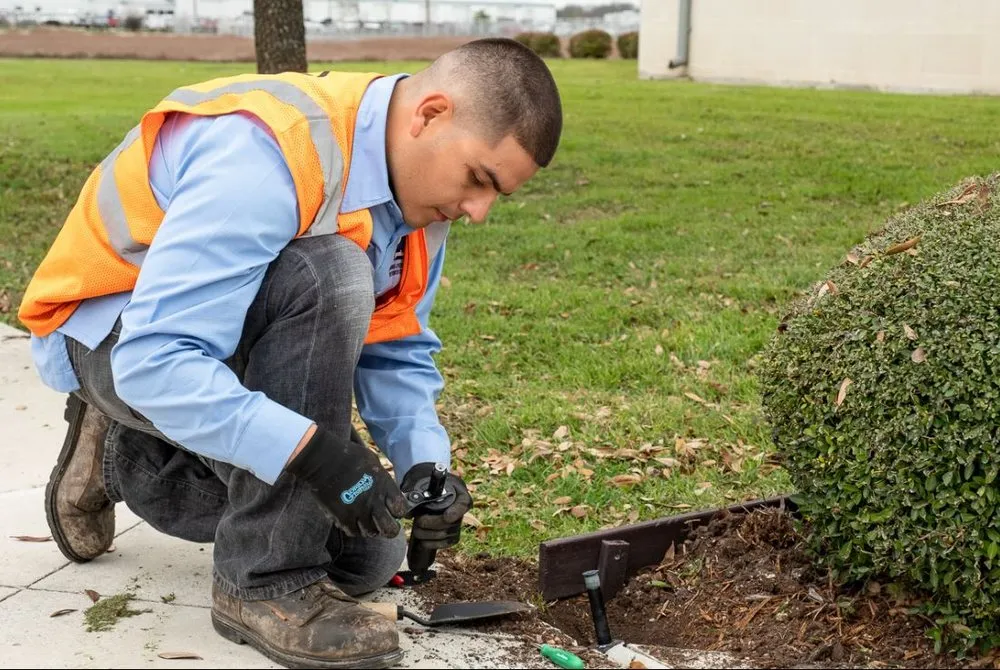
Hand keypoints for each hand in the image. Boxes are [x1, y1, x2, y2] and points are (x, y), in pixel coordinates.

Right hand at [285, 426, 406, 537]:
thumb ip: (383, 480)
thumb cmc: (349, 456)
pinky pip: (354, 532)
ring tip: (366, 520)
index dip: (398, 511)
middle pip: (390, 530)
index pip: (401, 509)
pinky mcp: (343, 517)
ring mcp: (359, 511)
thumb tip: (389, 490)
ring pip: (371, 533)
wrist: (324, 459)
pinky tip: (352, 519)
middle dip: (389, 529)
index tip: (393, 509)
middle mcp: (374, 502)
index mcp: (385, 486)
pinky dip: (355, 528)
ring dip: (370, 528)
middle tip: (383, 522)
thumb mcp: (374, 463)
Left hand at [400, 463, 472, 549]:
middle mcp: (460, 508)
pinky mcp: (452, 534)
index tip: (446, 517)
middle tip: (418, 521)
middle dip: (433, 524)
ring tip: (417, 529)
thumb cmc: (424, 482)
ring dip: (430, 534)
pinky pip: (446, 543)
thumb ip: (415, 493)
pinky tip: (423, 540)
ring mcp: (458, 522)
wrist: (425, 487)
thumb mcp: (420, 482)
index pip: (463, 503)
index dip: (456, 512)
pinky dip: (433, 544)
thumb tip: (408, 513)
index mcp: (458, 492)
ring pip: (448, 535)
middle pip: (453, 522)